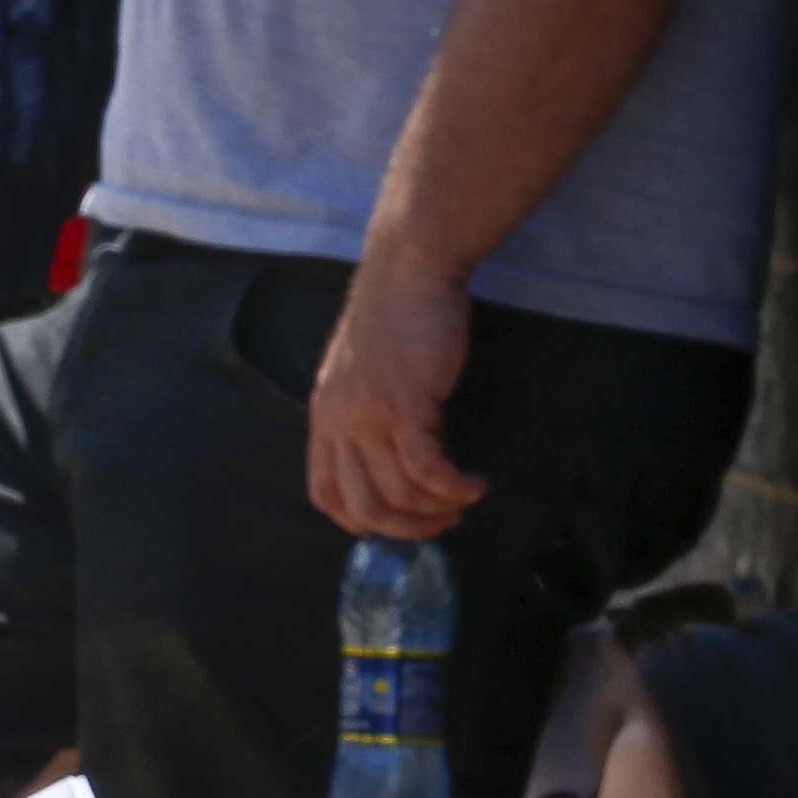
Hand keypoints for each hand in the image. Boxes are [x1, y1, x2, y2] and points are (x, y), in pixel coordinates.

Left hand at [308, 246, 483, 538]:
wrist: (409, 269)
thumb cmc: (395, 313)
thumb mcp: (359, 368)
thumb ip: (361, 409)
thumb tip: (383, 450)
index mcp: (325, 415)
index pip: (325, 493)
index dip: (359, 522)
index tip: (395, 524)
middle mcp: (339, 421)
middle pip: (364, 506)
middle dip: (406, 528)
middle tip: (440, 525)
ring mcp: (369, 415)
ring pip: (399, 492)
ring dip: (437, 508)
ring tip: (464, 500)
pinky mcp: (405, 405)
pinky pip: (426, 469)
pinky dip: (452, 487)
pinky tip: (473, 484)